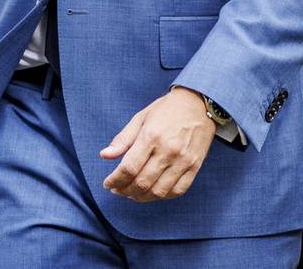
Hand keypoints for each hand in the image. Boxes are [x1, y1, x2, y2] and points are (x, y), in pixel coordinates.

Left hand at [99, 87, 215, 201]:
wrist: (198, 104)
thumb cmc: (165, 110)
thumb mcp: (140, 118)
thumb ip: (123, 139)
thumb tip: (104, 156)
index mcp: (151, 136)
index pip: (129, 167)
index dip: (115, 179)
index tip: (107, 183)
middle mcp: (168, 150)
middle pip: (142, 182)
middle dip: (125, 190)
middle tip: (117, 190)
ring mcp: (183, 161)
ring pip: (159, 191)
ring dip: (141, 197)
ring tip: (131, 194)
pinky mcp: (194, 167)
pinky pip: (177, 191)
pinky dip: (162, 196)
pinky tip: (151, 192)